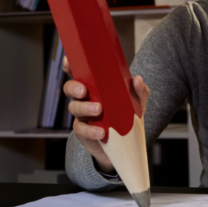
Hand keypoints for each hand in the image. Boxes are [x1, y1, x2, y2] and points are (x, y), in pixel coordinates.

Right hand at [62, 56, 150, 174]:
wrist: (125, 145)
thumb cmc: (126, 117)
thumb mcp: (136, 103)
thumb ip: (139, 91)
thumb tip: (136, 79)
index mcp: (94, 87)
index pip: (78, 73)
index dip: (69, 65)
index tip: (68, 61)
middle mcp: (84, 99)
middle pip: (70, 88)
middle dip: (74, 87)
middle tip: (84, 90)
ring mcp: (82, 116)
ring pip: (74, 108)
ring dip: (84, 108)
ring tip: (98, 110)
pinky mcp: (83, 132)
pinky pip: (81, 129)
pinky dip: (91, 131)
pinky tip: (101, 132)